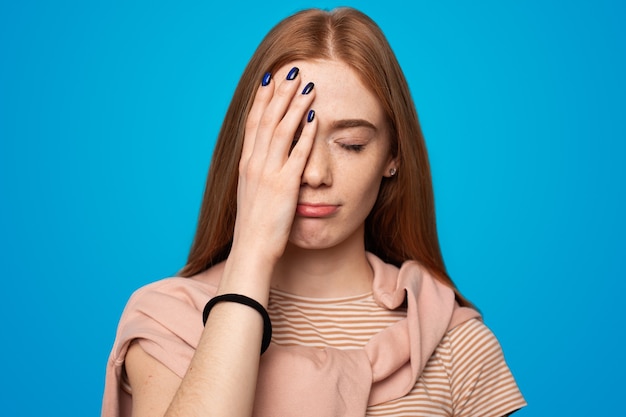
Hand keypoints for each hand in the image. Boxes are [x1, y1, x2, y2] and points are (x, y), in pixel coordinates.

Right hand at [232, 67, 316, 264]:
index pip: (253, 123)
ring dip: (294, 105)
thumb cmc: (253, 225)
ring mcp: (268, 173)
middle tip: (291, 70)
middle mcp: (254, 163)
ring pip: (281, 130)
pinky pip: (297, 154)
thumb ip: (258, 173)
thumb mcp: (251, 193)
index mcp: (246, 164)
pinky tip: (314, 117)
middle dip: (280, 93)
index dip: (262, 99)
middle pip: (267, 119)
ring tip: (306, 84)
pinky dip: (305, 133)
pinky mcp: (284, 186)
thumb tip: (265, 160)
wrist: (251, 248)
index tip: (270, 79)